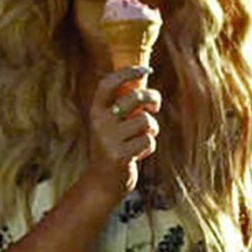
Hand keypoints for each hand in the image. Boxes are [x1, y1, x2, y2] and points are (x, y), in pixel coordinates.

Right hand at [85, 65, 161, 196]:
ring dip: (152, 129)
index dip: (127, 73)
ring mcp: (108, 139)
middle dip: (152, 98)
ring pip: (145, 121)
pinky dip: (148, 146)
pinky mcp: (119, 156)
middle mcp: (100, 122)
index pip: (108, 83)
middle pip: (135, 97)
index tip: (145, 70)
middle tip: (155, 106)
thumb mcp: (112, 124)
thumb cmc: (114, 147)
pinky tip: (138, 153)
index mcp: (96, 111)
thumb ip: (123, 106)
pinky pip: (148, 141)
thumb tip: (143, 80)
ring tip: (143, 137)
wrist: (102, 182)